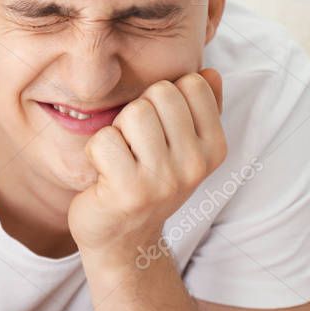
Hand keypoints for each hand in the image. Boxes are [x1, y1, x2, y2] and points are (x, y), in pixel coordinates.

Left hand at [67, 69, 226, 264]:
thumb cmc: (147, 180)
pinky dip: (96, 151)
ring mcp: (164, 180)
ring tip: (121, 157)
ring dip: (117, 130)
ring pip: (134, 112)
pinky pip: (104, 139)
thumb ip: (199, 107)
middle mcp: (196, 164)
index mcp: (213, 147)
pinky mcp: (130, 191)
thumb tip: (209, 72)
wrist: (122, 238)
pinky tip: (104, 174)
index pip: (192, 84)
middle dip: (138, 111)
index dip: (162, 99)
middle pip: (160, 93)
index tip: (157, 130)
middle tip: (134, 145)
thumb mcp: (180, 145)